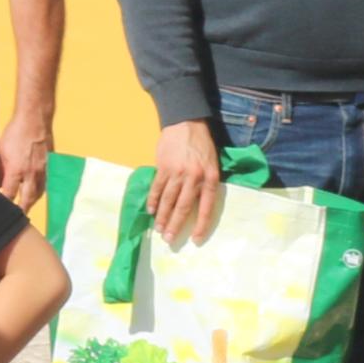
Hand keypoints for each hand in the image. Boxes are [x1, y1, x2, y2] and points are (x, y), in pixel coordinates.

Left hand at [0, 119, 52, 213]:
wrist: (35, 119)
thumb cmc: (15, 133)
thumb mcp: (0, 151)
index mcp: (16, 170)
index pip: (9, 195)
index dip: (4, 204)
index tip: (0, 209)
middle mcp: (31, 174)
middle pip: (27, 200)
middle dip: (21, 210)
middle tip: (16, 218)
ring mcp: (42, 170)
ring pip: (38, 194)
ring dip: (31, 202)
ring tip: (25, 208)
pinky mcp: (49, 166)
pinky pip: (45, 184)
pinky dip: (39, 191)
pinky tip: (35, 193)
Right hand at [148, 120, 224, 246]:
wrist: (186, 122)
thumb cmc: (202, 145)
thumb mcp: (212, 164)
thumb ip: (206, 183)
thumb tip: (198, 204)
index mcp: (209, 178)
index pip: (206, 207)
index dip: (200, 225)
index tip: (195, 239)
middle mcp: (193, 178)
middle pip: (183, 207)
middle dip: (176, 225)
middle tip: (170, 240)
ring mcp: (176, 173)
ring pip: (168, 200)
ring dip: (162, 217)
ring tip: (159, 230)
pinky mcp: (163, 167)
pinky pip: (157, 188)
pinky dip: (153, 201)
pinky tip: (151, 211)